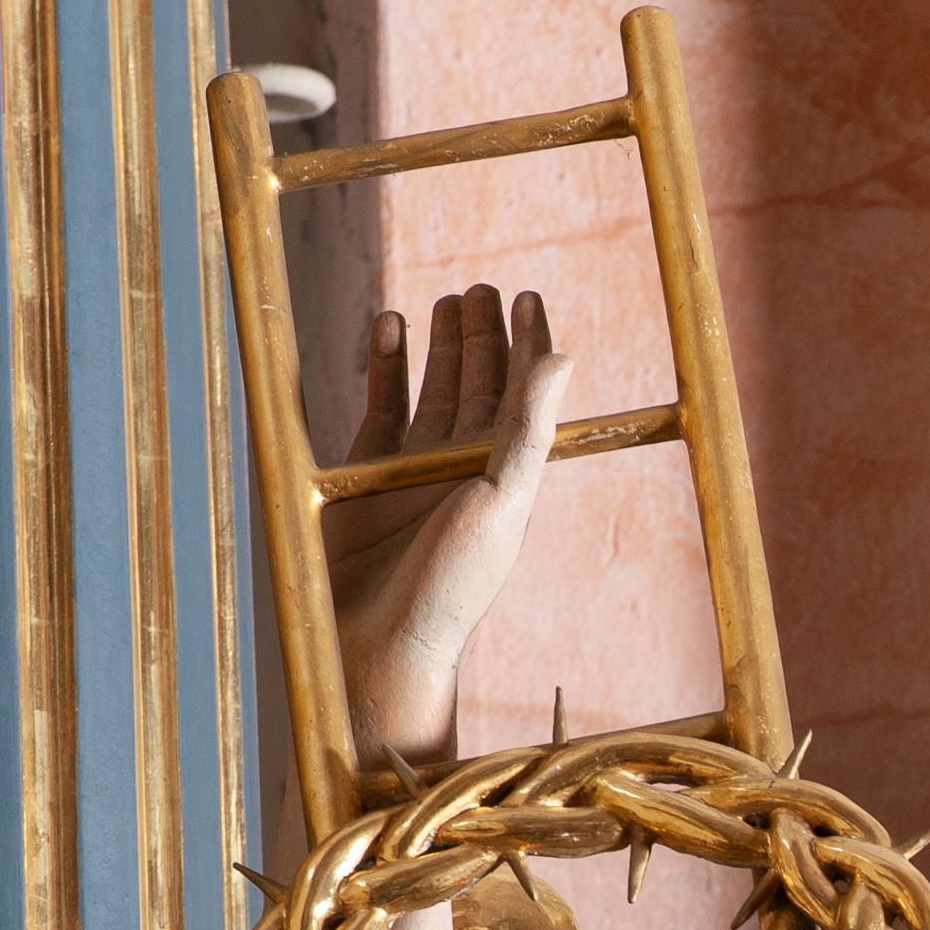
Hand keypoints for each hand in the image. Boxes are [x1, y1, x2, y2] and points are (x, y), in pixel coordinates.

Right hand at [324, 283, 571, 770]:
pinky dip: (386, 367)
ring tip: (451, 298)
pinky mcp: (366, 474)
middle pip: (481, 388)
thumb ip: (527, 429)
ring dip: (443, 347)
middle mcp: (465, 470)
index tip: (531, 297)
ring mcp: (414, 469)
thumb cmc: (449, 586)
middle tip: (486, 288)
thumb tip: (563, 357)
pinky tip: (391, 325)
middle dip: (486, 338)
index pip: (524, 398)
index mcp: (507, 477)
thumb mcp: (500, 503)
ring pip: (434, 392)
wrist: (380, 642)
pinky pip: (381, 407)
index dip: (529, 347)